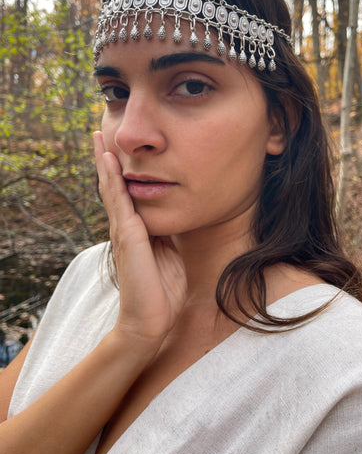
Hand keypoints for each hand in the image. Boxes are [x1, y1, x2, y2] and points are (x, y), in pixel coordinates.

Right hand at [93, 131, 186, 342]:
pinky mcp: (128, 236)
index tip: (117, 150)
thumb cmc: (161, 289)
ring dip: (104, 162)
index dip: (121, 172)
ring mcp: (124, 230)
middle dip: (107, 161)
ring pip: (111, 189)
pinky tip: (108, 161)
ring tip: (99, 138)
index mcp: (136, 230)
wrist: (152, 319)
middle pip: (113, 186)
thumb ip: (166, 233)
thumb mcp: (169, 252)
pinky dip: (112, 179)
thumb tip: (172, 214)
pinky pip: (119, 201)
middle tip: (100, 134)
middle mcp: (125, 227)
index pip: (126, 194)